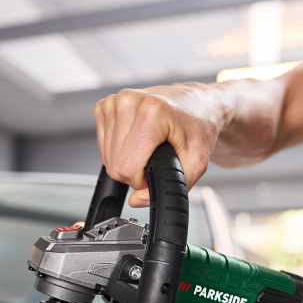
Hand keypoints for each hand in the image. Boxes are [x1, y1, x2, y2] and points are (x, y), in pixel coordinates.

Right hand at [94, 83, 229, 206]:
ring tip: (149, 146)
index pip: (126, 166)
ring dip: (126, 159)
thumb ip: (171, 186)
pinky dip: (118, 149)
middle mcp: (128, 101)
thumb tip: (136, 200)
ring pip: (106, 156)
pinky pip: (103, 144)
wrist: (197, 103)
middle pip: (114, 164)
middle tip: (156, 157)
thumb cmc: (198, 126)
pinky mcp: (105, 106)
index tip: (157, 170)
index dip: (141, 180)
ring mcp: (114, 102)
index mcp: (151, 111)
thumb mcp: (197, 162)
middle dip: (134, 171)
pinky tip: (136, 140)